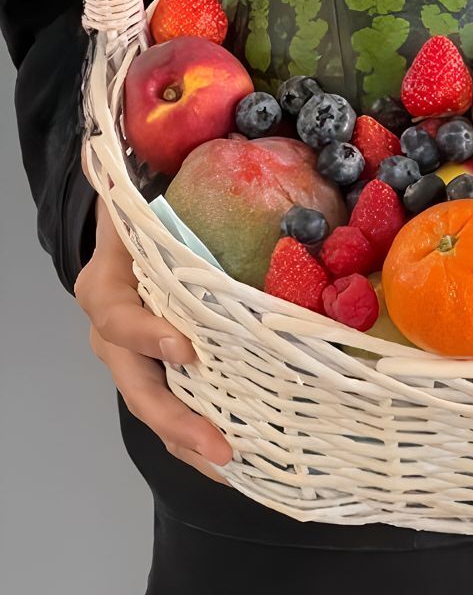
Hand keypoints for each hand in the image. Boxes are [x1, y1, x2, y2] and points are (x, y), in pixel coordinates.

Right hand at [74, 198, 232, 479]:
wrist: (124, 232)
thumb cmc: (141, 214)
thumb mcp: (140, 198)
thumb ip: (157, 178)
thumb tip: (204, 134)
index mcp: (107, 286)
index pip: (118, 316)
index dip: (148, 334)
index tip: (187, 347)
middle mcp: (113, 332)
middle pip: (134, 384)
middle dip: (175, 419)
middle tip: (218, 444)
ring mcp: (133, 359)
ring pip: (153, 406)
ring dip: (190, 440)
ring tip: (232, 466)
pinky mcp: (157, 371)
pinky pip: (173, 407)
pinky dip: (196, 436)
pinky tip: (237, 459)